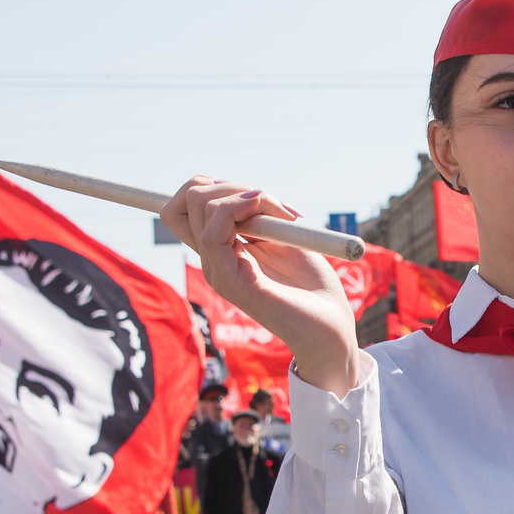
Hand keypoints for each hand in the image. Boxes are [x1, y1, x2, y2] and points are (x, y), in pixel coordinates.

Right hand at [160, 176, 358, 395]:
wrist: (330, 329)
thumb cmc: (315, 288)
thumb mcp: (286, 238)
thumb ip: (261, 216)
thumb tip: (249, 192)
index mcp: (222, 250)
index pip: (184, 206)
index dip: (209, 185)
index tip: (253, 194)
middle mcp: (212, 260)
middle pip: (183, 200)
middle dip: (226, 184)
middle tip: (269, 202)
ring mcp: (217, 270)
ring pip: (198, 206)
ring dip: (245, 194)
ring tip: (284, 215)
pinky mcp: (229, 281)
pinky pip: (213, 232)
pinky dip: (242, 208)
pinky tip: (276, 217)